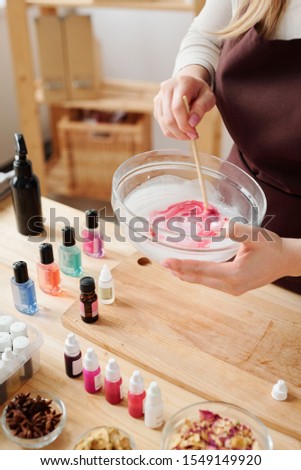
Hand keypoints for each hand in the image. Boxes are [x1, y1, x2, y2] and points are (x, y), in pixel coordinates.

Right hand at [154, 65, 215, 139]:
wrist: (188, 84)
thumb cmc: (200, 91)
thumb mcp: (208, 97)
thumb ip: (201, 108)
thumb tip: (192, 123)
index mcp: (181, 83)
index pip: (177, 108)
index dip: (184, 124)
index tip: (194, 134)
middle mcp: (166, 88)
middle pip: (169, 118)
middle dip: (181, 132)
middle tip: (192, 137)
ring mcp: (159, 98)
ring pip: (164, 123)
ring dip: (176, 134)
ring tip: (188, 135)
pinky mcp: (157, 107)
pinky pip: (162, 125)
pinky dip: (172, 132)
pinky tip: (181, 131)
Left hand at [160, 223, 292, 294]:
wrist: (286, 260)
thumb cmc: (272, 247)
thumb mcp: (256, 235)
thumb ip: (238, 230)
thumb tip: (218, 228)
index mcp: (234, 275)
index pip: (202, 270)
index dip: (183, 265)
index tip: (167, 261)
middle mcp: (231, 286)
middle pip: (199, 279)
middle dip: (180, 271)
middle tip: (162, 264)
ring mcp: (233, 289)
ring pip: (204, 283)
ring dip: (187, 275)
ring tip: (171, 268)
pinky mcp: (235, 288)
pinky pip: (211, 283)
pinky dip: (197, 277)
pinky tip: (190, 272)